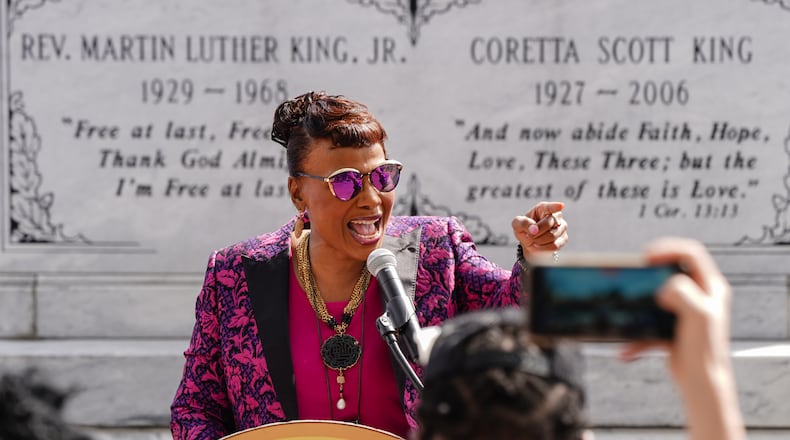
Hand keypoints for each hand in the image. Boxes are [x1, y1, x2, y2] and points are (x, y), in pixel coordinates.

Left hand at [511, 201, 567, 255]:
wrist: (530, 243)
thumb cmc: (524, 229)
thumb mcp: (517, 224)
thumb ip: (523, 223)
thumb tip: (534, 229)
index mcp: (542, 209)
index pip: (550, 207)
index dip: (555, 206)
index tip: (560, 206)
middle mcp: (555, 216)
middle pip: (548, 223)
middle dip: (536, 232)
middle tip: (529, 235)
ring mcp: (562, 227)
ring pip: (552, 236)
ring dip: (539, 241)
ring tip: (534, 240)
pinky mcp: (564, 239)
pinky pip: (554, 245)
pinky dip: (543, 248)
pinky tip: (539, 245)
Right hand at [620, 237, 743, 439]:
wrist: (700, 382)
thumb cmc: (705, 349)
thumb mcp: (699, 314)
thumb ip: (682, 292)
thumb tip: (665, 287)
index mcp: (710, 287)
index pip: (691, 253)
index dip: (668, 249)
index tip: (647, 256)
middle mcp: (699, 296)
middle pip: (671, 270)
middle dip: (651, 270)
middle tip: (636, 271)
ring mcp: (684, 311)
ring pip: (656, 295)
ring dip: (640, 300)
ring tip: (628, 302)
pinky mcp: (670, 327)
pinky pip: (648, 324)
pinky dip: (636, 336)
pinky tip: (626, 350)